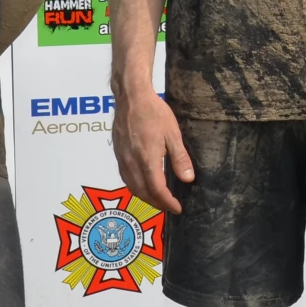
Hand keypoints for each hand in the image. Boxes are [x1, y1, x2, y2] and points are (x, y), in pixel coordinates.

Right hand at [112, 90, 194, 215]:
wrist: (131, 98)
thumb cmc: (153, 113)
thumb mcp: (172, 134)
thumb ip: (180, 159)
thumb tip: (188, 179)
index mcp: (147, 160)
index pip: (157, 190)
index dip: (168, 202)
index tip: (177, 208)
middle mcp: (132, 163)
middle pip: (143, 193)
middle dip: (156, 204)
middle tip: (169, 207)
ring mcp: (122, 159)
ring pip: (132, 187)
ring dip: (144, 197)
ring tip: (157, 199)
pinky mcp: (118, 154)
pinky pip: (125, 178)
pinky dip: (135, 187)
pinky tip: (142, 184)